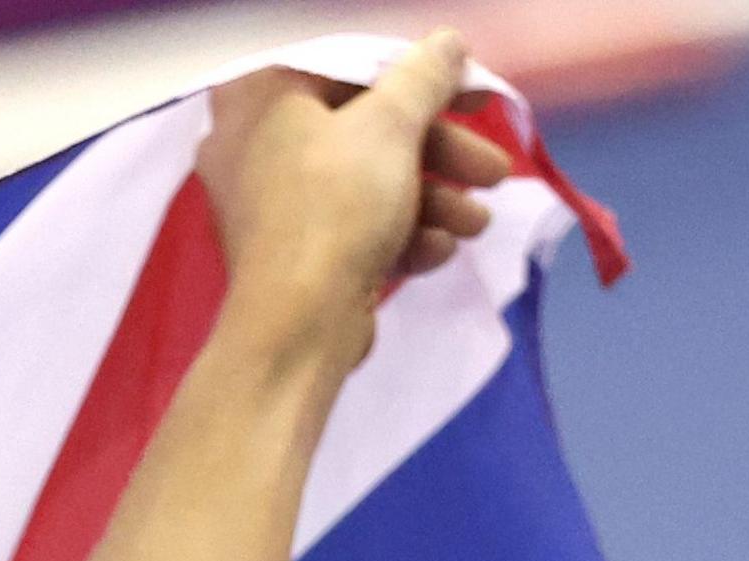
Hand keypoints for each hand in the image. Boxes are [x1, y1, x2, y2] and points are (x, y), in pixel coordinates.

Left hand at [199, 31, 515, 374]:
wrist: (296, 329)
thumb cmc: (335, 207)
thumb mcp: (390, 126)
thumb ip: (424, 77)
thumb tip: (446, 44)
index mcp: (260, 99)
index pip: (352, 71)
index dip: (423, 81)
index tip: (475, 96)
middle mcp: (254, 147)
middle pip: (366, 132)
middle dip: (442, 154)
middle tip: (495, 171)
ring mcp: (270, 206)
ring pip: (366, 185)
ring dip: (434, 201)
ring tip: (476, 224)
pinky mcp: (293, 257)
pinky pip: (353, 230)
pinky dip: (400, 238)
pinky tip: (435, 252)